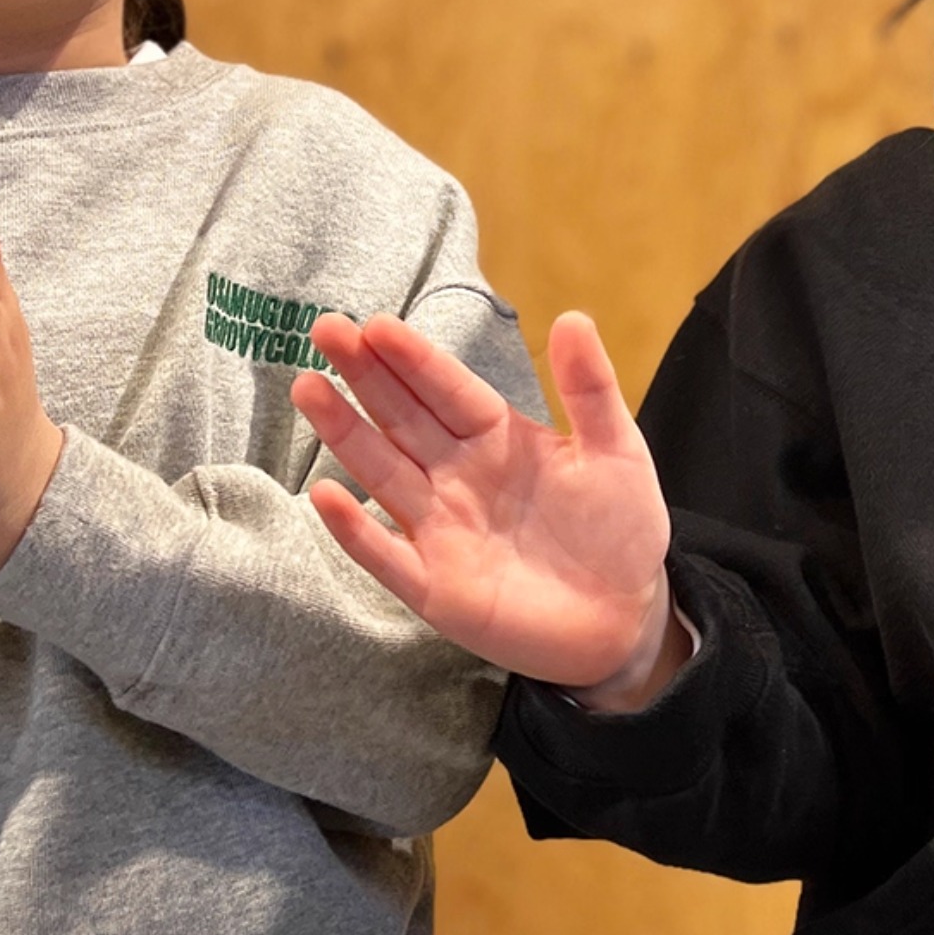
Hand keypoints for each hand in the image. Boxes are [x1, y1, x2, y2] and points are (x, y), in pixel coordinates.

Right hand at [294, 312, 687, 709]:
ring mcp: (440, 529)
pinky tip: (325, 495)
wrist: (624, 618)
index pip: (447, 389)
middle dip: (364, 375)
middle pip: (403, 418)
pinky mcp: (434, 586)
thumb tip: (573, 316)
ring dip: (345, 433)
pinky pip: (386, 554)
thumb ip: (591, 390)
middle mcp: (457, 476)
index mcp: (497, 437)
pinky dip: (355, 529)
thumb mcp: (616, 451)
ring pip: (382, 473)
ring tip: (309, 389)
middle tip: (326, 328)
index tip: (377, 323)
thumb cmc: (618, 529)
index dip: (414, 358)